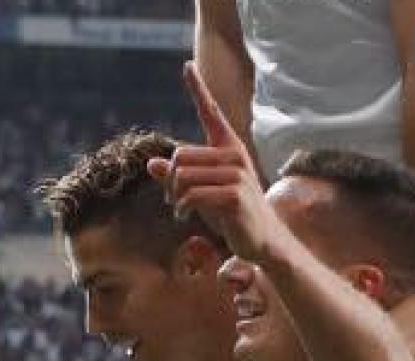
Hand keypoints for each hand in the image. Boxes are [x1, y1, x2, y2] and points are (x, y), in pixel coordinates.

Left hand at [149, 62, 286, 264]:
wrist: (263, 240)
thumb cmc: (232, 215)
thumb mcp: (203, 192)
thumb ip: (178, 177)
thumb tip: (151, 164)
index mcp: (229, 149)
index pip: (211, 113)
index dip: (199, 89)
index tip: (187, 66)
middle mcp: (234, 156)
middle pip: (180, 156)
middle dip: (169, 181)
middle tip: (172, 199)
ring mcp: (236, 175)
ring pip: (183, 176)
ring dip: (173, 196)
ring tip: (178, 209)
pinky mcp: (234, 195)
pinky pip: (192, 194)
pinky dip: (181, 207)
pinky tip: (183, 216)